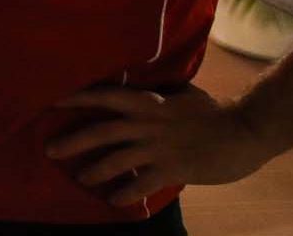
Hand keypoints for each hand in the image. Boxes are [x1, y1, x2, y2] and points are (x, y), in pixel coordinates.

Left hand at [46, 85, 280, 205]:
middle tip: (49, 150)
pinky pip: (141, 183)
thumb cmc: (211, 112)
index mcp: (147, 102)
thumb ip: (153, 96)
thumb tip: (132, 92)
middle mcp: (147, 122)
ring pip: (116, 160)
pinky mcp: (173, 168)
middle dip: (72, 141)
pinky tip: (113, 200)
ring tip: (81, 179)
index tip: (51, 101)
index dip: (76, 97)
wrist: (244, 131)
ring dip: (94, 171)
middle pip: (100, 131)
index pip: (104, 95)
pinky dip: (124, 193)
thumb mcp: (177, 95)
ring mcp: (159, 147)